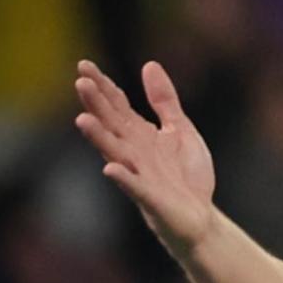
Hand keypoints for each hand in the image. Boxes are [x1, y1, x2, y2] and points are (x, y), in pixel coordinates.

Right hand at [74, 60, 217, 258]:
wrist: (201, 218)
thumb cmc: (187, 176)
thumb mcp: (180, 130)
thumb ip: (165, 101)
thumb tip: (149, 64)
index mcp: (140, 135)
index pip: (117, 106)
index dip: (103, 86)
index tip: (84, 65)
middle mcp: (134, 152)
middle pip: (111, 125)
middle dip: (97, 105)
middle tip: (81, 82)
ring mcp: (140, 175)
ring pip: (115, 153)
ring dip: (99, 138)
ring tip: (82, 119)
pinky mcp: (151, 199)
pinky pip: (134, 187)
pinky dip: (123, 178)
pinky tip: (110, 168)